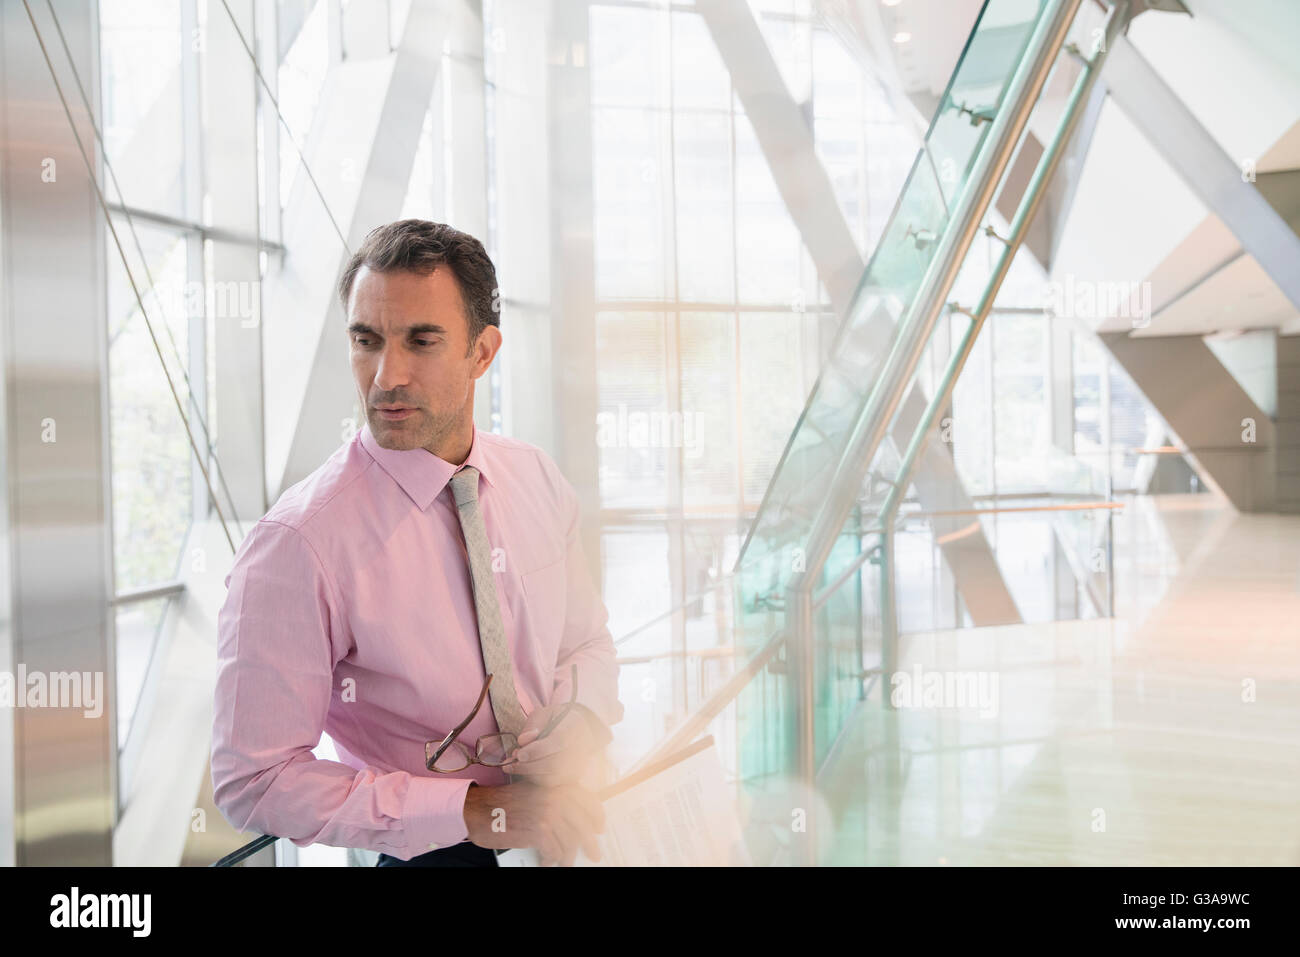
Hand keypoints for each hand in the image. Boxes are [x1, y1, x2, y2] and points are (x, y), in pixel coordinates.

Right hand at [462, 781, 604, 865]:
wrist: (476, 809)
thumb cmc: (501, 803)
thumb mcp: (533, 793)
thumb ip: (554, 800)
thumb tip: (574, 819)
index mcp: (555, 786)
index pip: (588, 800)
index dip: (597, 817)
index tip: (599, 827)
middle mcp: (554, 796)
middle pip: (583, 824)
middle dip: (590, 843)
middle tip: (594, 853)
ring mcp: (547, 813)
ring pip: (570, 841)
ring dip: (568, 856)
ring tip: (565, 862)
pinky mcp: (537, 830)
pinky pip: (554, 850)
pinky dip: (551, 859)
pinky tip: (547, 861)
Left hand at [509, 704, 607, 784]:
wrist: (580, 730)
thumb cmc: (559, 720)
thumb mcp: (545, 713)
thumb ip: (533, 725)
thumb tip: (522, 741)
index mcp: (573, 728)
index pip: (558, 742)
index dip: (537, 751)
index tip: (520, 754)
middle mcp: (579, 750)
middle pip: (553, 764)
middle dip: (527, 765)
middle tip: (512, 760)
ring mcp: (577, 766)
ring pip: (550, 778)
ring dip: (528, 773)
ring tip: (515, 763)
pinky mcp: (572, 777)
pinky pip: (550, 783)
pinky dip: (533, 777)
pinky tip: (525, 769)